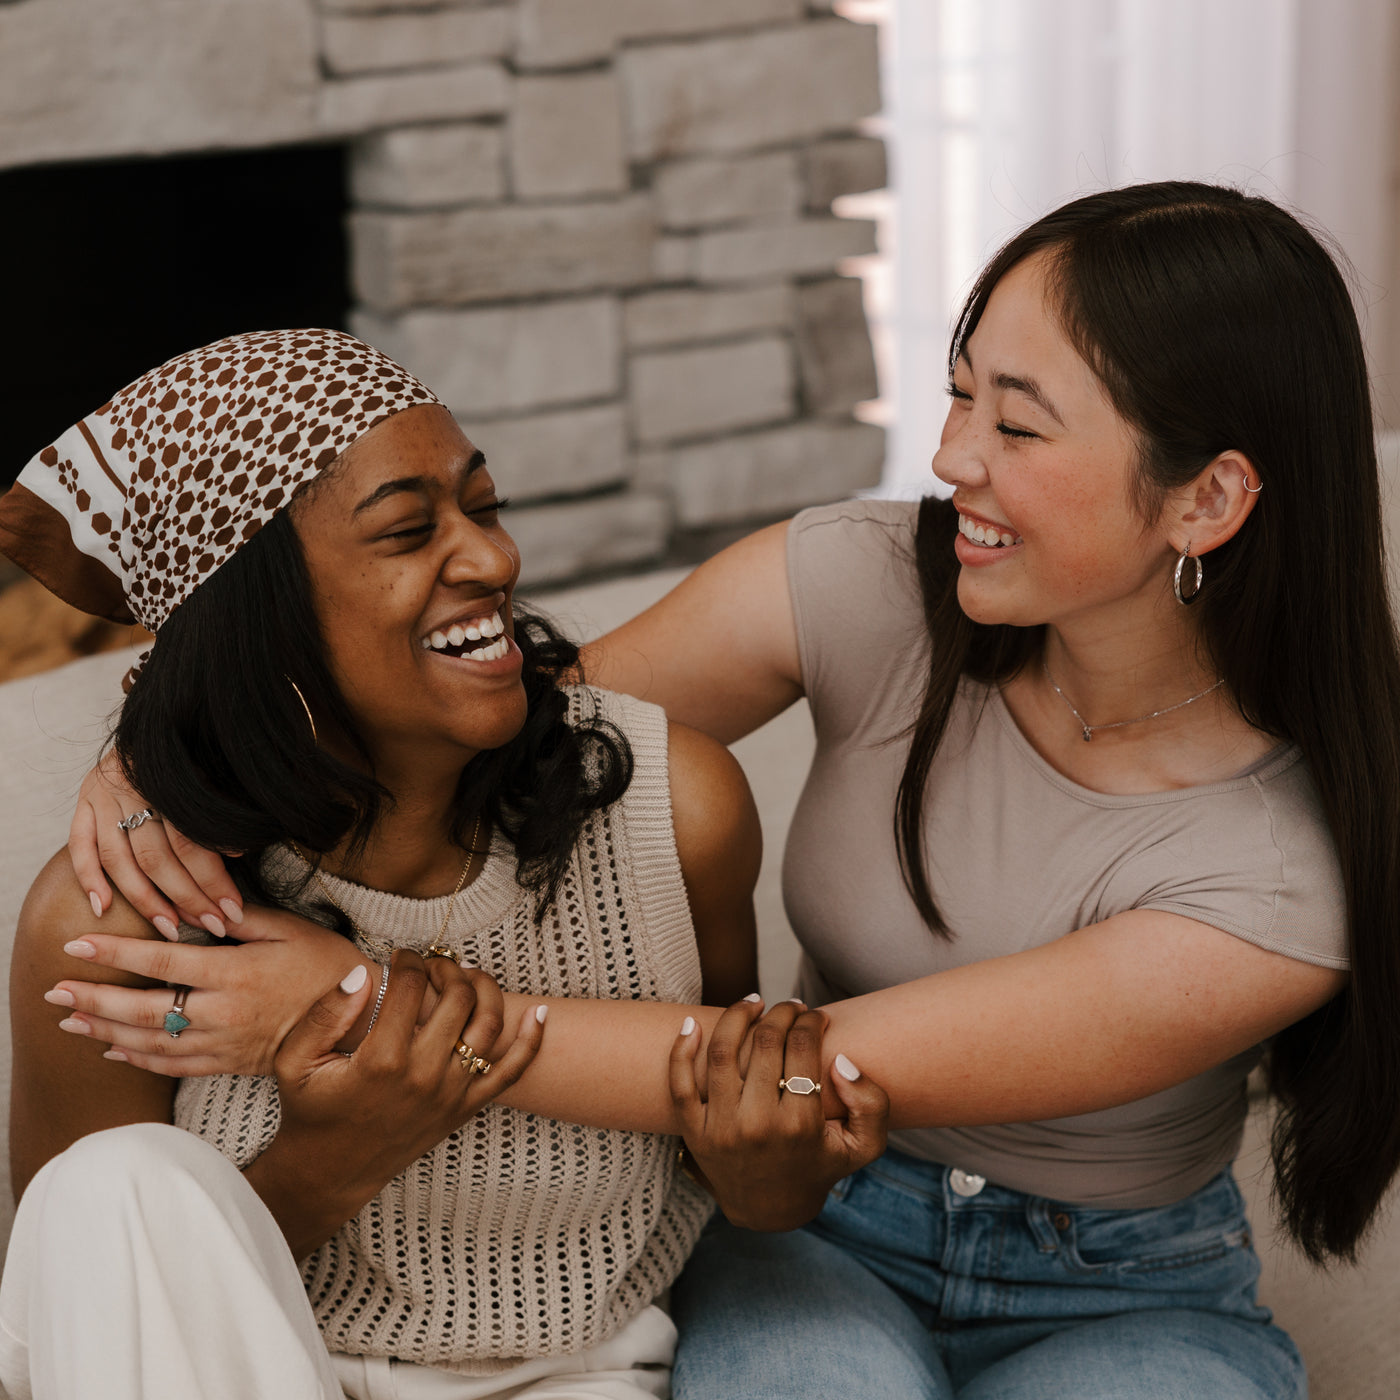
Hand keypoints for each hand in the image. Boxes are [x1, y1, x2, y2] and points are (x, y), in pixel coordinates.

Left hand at [49, 904, 367, 1075]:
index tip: (77, 945)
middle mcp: (223, 1013)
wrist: (361, 1021)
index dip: (115, 953)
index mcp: (235, 973)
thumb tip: (200, 904)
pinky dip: (139, 1060)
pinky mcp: (230, 1065)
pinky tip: (113, 1051)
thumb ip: (242, 916)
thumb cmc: (329, 965)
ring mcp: (224, 1044)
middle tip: (53, 992)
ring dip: (105, 1033)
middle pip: (143, 1009)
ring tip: (69, 1022)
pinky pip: (174, 1067)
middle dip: (93, 1000)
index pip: (162, 962)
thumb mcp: (292, 928)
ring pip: (151, 1043)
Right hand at [70, 750, 238, 936]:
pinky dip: (90, 878)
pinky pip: (81, 844)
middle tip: (211, 927)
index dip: (213, 880)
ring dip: (145, 900)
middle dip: (187, 898)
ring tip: (170, 928)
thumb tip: (239, 851)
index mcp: (172, 775)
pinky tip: (103, 908)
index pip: (193, 840)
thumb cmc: (200, 749)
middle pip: (158, 856)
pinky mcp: (84, 798)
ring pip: (120, 858)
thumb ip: (224, 808)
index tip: (232, 910)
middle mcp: (133, 784)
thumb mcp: (220, 768)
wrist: (163, 714)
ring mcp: (103, 792)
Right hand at [249, 950, 546, 1257]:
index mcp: (382, 1059)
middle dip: (447, 968)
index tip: (401, 956)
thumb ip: (324, 1013)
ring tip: (466, 977)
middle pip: (458, 997)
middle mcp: (424, 1074)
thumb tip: (360, 973)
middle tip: (433, 965)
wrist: (331, 1170)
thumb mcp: (296, 1060)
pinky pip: (512, 1072)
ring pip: (489, 1024)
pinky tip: (539, 1013)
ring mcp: (451, 1093)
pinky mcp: (466, 1108)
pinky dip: (532, 1040)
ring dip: (485, 988)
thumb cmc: (312, 1109)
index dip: (409, 959)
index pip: (413, 986)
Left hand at [669, 998, 888, 1231]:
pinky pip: (678, 1082)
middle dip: (782, 1012)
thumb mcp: (863, 1146)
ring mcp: (721, 1128)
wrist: (770, 1210)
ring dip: (738, 1016)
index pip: (803, 1047)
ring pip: (723, 1052)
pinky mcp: (693, 1132)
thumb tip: (842, 1061)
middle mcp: (758, 1125)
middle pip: (766, 1042)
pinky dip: (681, 1048)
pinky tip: (693, 1023)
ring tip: (754, 1004)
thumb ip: (872, 1103)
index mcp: (800, 1124)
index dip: (812, 1021)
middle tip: (791, 1008)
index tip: (816, 1017)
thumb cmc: (819, 1166)